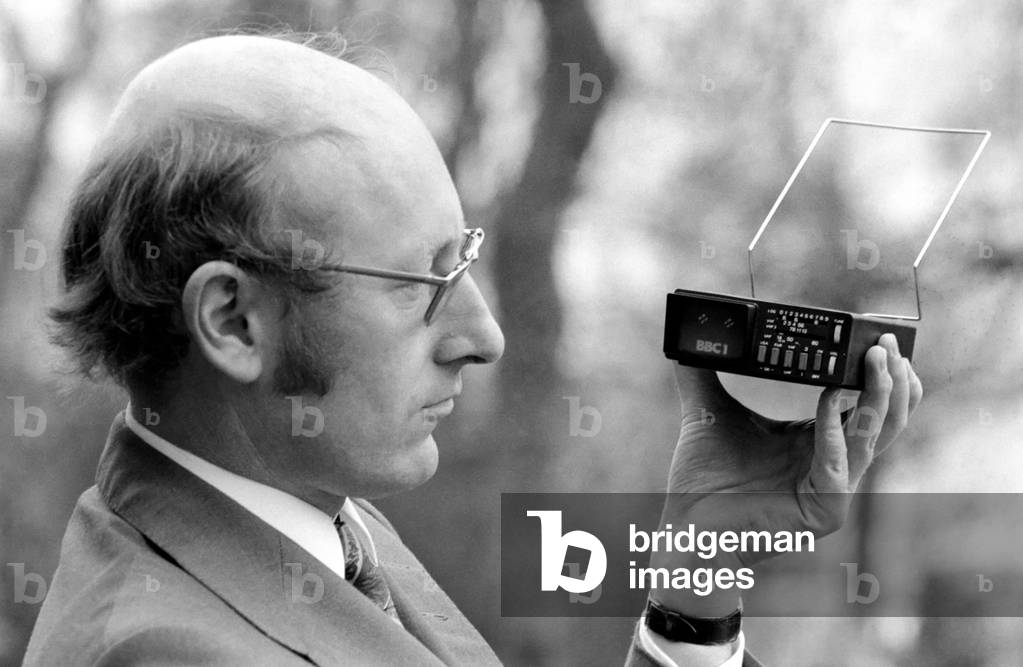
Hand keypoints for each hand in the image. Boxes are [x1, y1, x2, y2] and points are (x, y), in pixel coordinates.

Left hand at [651, 333, 921, 615]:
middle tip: (886, 343)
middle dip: (893, 378)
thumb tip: (693, 337)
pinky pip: (838, 463)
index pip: (867, 405)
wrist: (686, 526)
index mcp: (818, 441)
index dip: (881, 374)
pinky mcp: (824, 511)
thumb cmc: (703, 480)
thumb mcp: (708, 413)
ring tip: (875, 359)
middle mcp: (834, 464)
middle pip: (887, 419)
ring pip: (875, 438)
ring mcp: (833, 490)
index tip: (879, 338)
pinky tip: (828, 397)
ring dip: (879, 396)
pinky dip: (834, 427)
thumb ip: (703, 376)